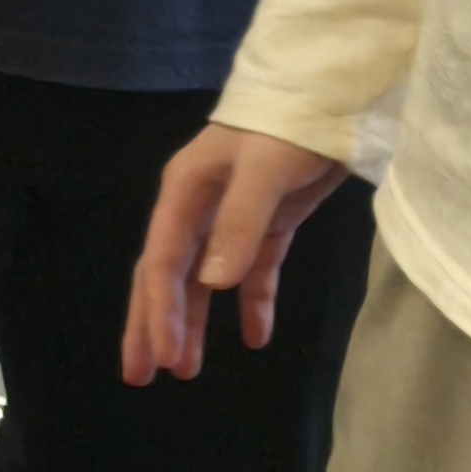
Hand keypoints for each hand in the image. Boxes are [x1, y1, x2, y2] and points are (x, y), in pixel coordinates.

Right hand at [124, 124, 349, 383]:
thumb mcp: (264, 172)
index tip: (163, 358)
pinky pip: (251, 273)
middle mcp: (197, 209)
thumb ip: (238, 226)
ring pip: (202, 281)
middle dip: (154, 325)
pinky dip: (252, 304)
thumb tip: (212, 286)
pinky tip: (255, 338)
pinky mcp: (266, 224)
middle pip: (167, 276)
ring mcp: (230, 219)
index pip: (163, 262)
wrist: (328, 96)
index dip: (159, 311)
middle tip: (142, 375)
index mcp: (184, 193)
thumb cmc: (287, 128)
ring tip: (186, 371)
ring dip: (195, 323)